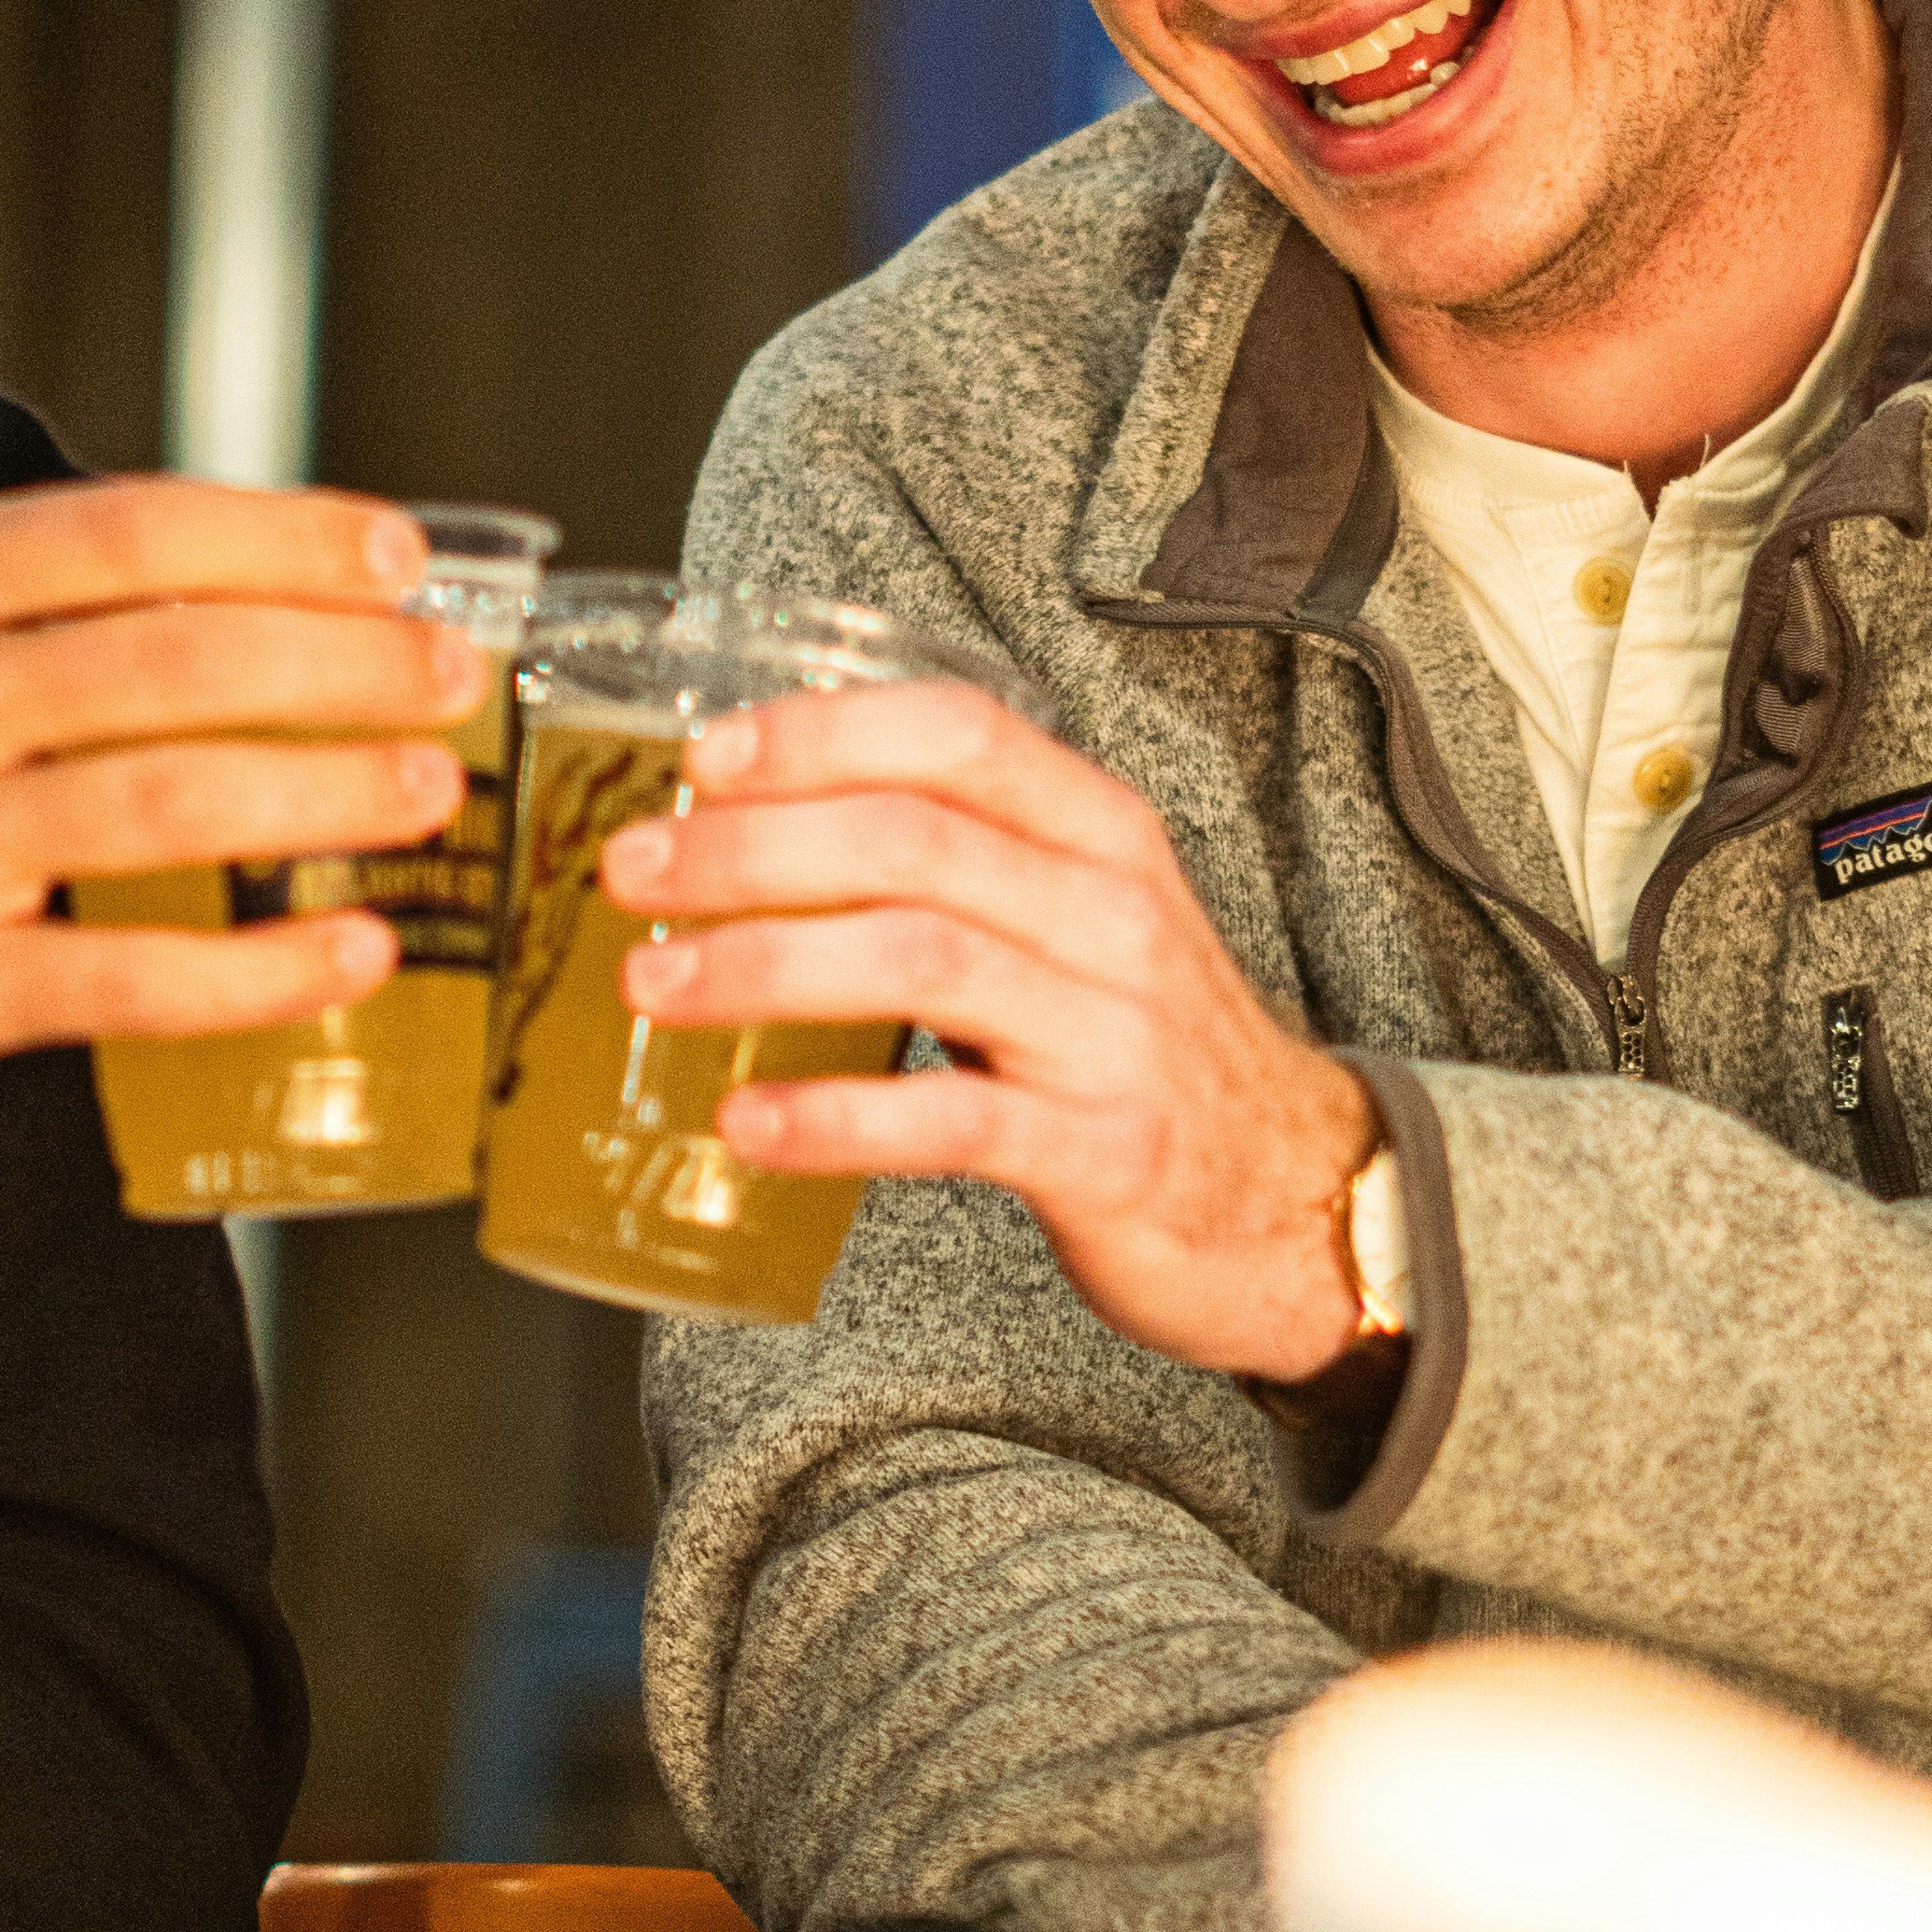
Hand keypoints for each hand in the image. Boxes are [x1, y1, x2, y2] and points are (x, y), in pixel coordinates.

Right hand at [0, 476, 485, 1150]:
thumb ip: (38, 594)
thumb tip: (258, 583)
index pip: (131, 533)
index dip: (287, 539)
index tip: (401, 556)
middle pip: (173, 661)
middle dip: (343, 664)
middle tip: (454, 674)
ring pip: (167, 802)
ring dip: (325, 793)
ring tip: (430, 790)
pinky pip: (133, 975)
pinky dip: (262, 966)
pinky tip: (353, 951)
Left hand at [602, 678, 1380, 1378]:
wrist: (1300, 1198)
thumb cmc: (1143, 1049)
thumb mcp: (1079, 919)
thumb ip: (959, 864)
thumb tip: (756, 827)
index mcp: (1100, 832)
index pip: (956, 733)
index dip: (820, 733)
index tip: (703, 756)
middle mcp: (1111, 912)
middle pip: (909, 840)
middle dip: (749, 848)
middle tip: (632, 873)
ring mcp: (1111, 1032)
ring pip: (917, 959)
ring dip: (763, 965)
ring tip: (653, 985)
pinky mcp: (1102, 1151)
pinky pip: (951, 1119)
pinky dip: (835, 1118)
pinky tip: (746, 1124)